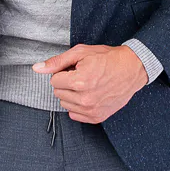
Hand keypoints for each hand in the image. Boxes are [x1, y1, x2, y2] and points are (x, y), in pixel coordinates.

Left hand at [32, 44, 147, 122]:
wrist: (132, 68)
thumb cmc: (107, 58)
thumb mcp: (81, 52)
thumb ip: (57, 62)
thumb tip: (37, 68)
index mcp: (80, 81)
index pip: (54, 80)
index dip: (63, 72)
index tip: (76, 68)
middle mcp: (85, 99)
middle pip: (58, 92)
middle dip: (66, 83)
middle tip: (82, 75)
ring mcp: (92, 110)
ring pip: (65, 104)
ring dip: (72, 94)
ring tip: (87, 84)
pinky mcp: (97, 117)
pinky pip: (74, 115)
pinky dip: (78, 105)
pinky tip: (90, 95)